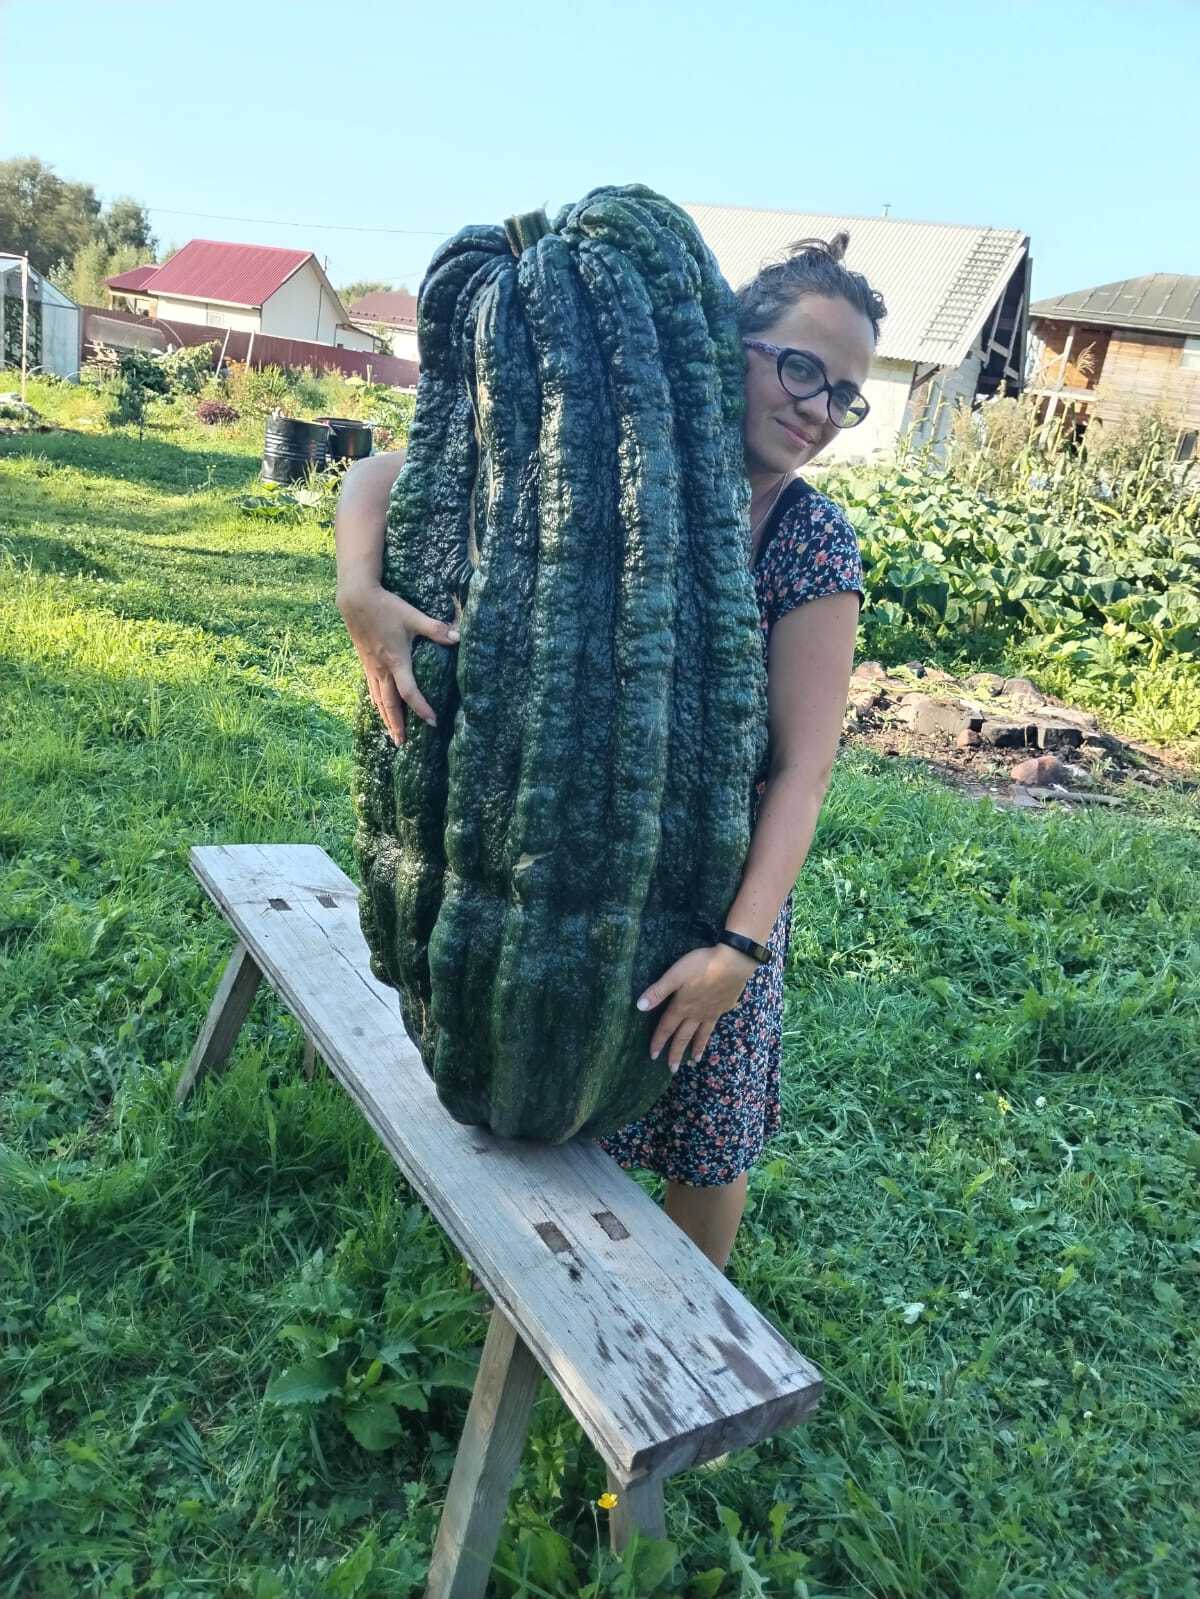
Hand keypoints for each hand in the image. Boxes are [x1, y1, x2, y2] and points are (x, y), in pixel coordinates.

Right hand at [337, 582, 458, 745]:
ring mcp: (371, 667)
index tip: (432, 721)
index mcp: (397, 661)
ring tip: (391, 734)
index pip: (409, 692)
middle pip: (389, 704)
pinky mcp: (365, 662)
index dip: (421, 708)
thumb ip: (435, 629)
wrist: (355, 600)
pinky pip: (371, 689)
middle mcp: (382, 669)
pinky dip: (376, 703)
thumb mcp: (413, 616)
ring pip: (377, 700)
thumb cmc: (386, 607)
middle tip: (403, 743)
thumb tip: (458, 637)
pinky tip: (378, 708)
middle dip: (397, 725)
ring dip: (385, 718)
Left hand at [636, 943, 759, 1071]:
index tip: (653, 1056)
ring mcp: (711, 1012)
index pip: (667, 1028)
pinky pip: (714, 1025)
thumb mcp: (675, 975)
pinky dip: (710, 1033)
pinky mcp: (724, 1006)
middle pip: (683, 1036)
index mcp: (682, 1007)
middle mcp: (696, 1014)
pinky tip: (710, 1034)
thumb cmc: (701, 966)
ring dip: (696, 1048)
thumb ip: (658, 991)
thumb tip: (639, 1007)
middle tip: (672, 1069)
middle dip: (677, 1053)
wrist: (733, 963)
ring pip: (701, 1034)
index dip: (659, 1041)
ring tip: (694, 1061)